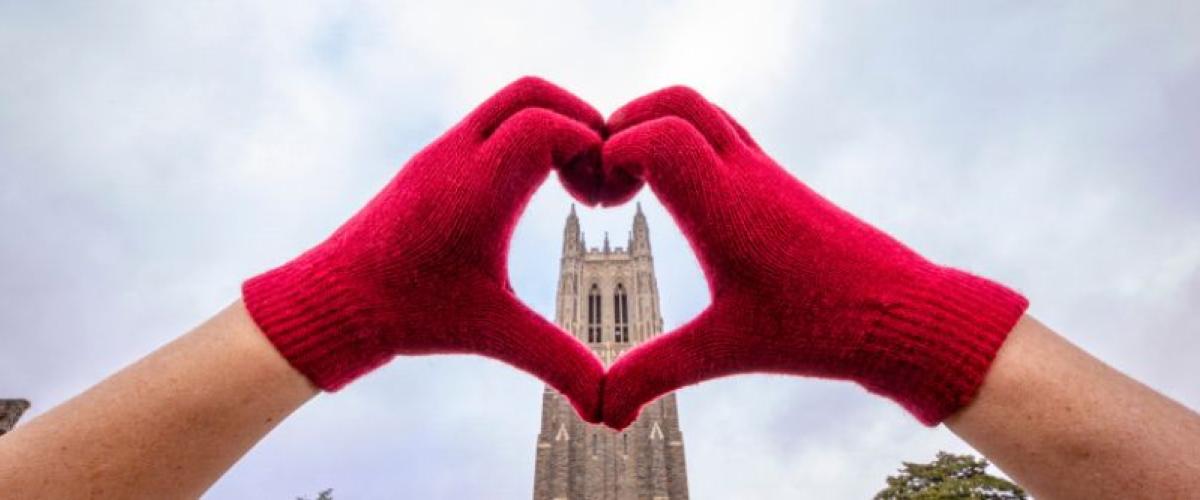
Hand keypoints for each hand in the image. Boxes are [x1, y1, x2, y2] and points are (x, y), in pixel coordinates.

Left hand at [243, 77, 606, 421]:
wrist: (330, 301)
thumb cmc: (408, 315)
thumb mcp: (494, 334)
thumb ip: (559, 364)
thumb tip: (610, 410)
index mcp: (478, 186)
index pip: (549, 124)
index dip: (593, 149)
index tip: (602, 200)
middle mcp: (459, 155)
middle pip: (534, 92)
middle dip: (581, 121)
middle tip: (597, 177)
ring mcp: (442, 151)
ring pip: (511, 101)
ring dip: (553, 127)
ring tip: (573, 186)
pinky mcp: (433, 159)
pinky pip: (492, 122)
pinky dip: (526, 137)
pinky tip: (535, 191)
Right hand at [598, 87, 1028, 428]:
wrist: (904, 313)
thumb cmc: (819, 331)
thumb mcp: (723, 352)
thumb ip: (653, 375)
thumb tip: (599, 413)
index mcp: (726, 208)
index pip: (658, 135)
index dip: (612, 154)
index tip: (600, 201)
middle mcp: (745, 175)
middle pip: (677, 101)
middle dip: (625, 124)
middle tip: (606, 180)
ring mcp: (765, 171)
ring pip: (703, 109)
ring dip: (657, 127)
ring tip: (634, 185)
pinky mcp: (778, 179)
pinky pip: (723, 131)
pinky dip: (687, 140)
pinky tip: (678, 194)